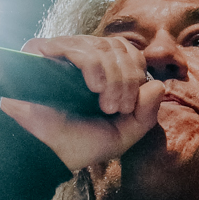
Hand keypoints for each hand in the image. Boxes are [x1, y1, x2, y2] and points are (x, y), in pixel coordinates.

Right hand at [1, 32, 165, 172]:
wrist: (42, 152)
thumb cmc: (76, 144)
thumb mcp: (120, 136)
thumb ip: (144, 115)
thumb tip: (158, 85)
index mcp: (99, 72)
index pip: (128, 52)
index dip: (136, 73)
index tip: (128, 107)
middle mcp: (81, 58)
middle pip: (118, 47)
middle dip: (127, 78)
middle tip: (117, 108)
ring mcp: (61, 52)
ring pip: (102, 47)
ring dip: (113, 78)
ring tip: (106, 105)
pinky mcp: (41, 50)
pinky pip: (77, 46)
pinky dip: (94, 67)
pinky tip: (93, 87)